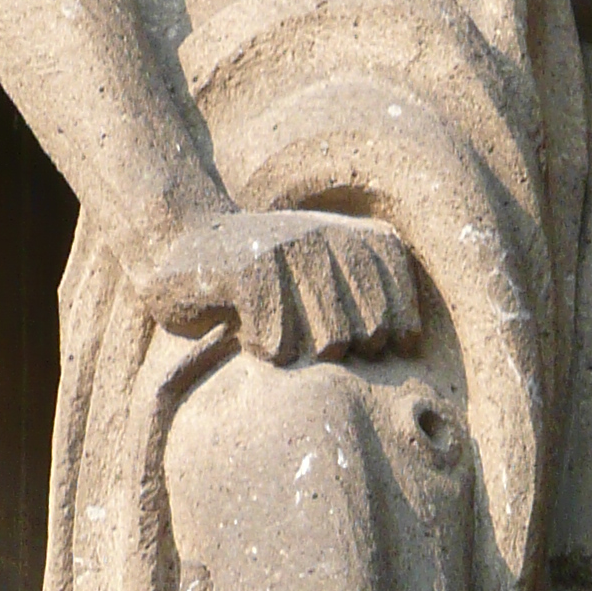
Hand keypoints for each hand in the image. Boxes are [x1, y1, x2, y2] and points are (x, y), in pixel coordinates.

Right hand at [133, 204, 419, 365]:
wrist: (180, 239)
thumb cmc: (261, 275)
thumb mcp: (325, 279)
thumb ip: (371, 305)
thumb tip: (411, 346)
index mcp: (366, 241)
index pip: (402, 325)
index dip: (373, 349)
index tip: (331, 336)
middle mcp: (336, 238)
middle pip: (364, 340)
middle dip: (330, 351)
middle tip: (294, 328)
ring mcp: (294, 249)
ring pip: (326, 346)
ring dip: (294, 352)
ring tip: (271, 325)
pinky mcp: (252, 268)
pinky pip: (278, 344)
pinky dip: (260, 348)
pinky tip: (243, 325)